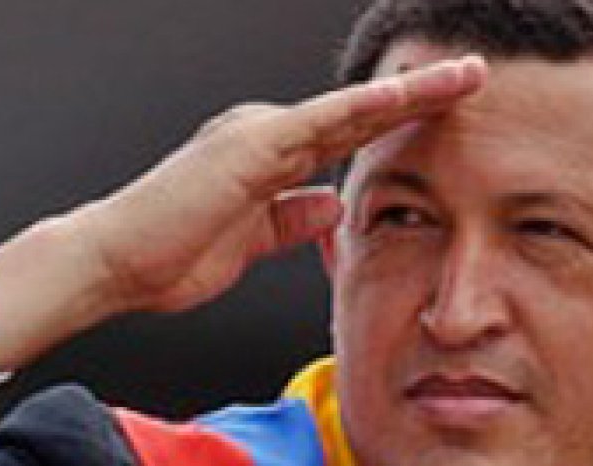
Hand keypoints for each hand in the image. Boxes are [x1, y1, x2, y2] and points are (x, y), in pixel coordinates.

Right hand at [0, 56, 486, 369]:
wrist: (116, 262)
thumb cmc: (169, 257)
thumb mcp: (252, 245)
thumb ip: (291, 222)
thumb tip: (332, 208)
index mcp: (267, 158)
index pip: (347, 136)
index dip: (399, 123)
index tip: (448, 114)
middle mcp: (268, 134)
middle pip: (361, 113)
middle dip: (420, 96)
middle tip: (475, 76)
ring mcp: (262, 134)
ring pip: (354, 107)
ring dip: (413, 92)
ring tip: (467, 76)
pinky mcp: (254, 145)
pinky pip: (325, 121)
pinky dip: (371, 107)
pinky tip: (409, 95)